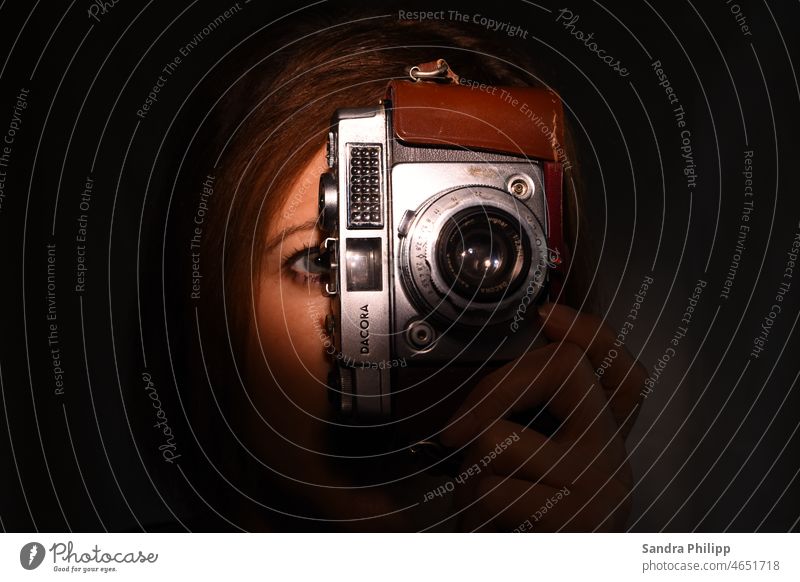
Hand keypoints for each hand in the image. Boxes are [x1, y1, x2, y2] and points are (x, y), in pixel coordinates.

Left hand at [439, 302, 646, 531]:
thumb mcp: (516, 463)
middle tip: (457, 432)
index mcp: (603, 441)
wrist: (508, 569)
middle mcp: (612, 461)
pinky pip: (491, 486)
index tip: (545, 315)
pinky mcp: (572, 522)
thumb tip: (521, 347)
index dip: (590, 331)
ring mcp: (598, 490)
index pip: (623, 370)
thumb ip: (523, 415)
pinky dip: (470, 504)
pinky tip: (489, 526)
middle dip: (494, 390)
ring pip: (502, 436)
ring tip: (483, 501)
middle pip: (565, 371)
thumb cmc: (507, 525)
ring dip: (470, 468)